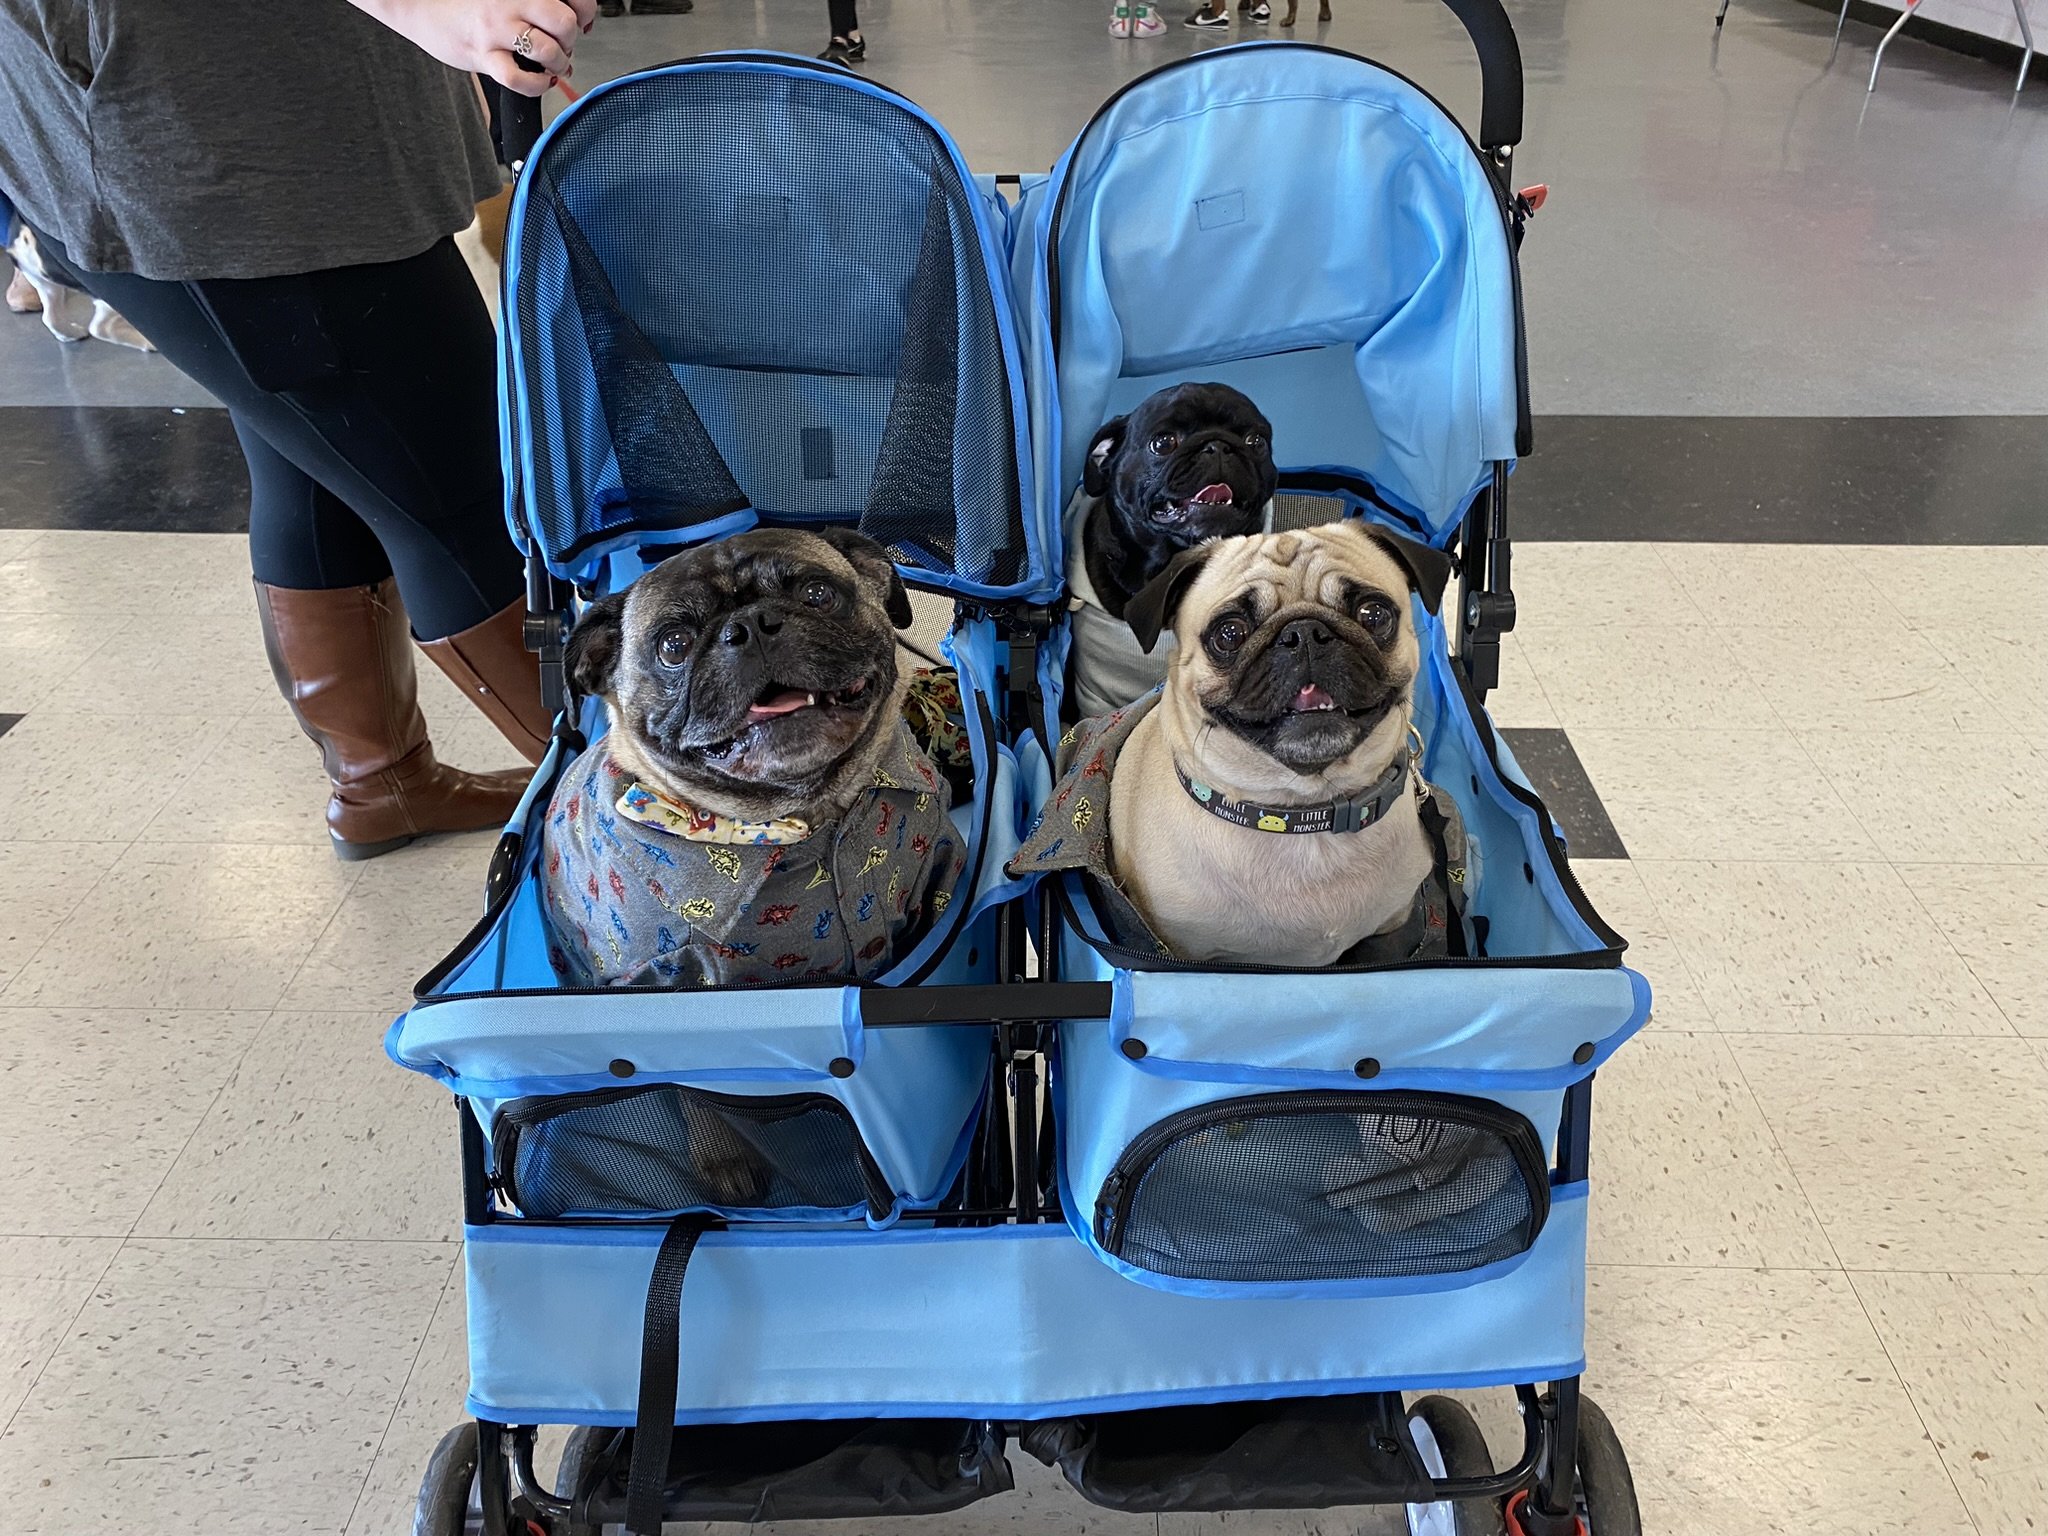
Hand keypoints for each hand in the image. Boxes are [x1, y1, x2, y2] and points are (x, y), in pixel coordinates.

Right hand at [351, 0, 599, 95]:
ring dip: (558, 64)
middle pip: (566, 23)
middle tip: (560, 45)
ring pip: (548, 50)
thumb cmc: (468, 4)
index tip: (580, 23)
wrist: (420, 6)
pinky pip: (520, 79)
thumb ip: (539, 6)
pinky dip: (538, 86)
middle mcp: (511, 1)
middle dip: (571, 40)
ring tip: (550, 65)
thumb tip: (580, 26)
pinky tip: (538, 81)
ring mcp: (496, 29)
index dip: (585, 15)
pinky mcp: (482, 54)